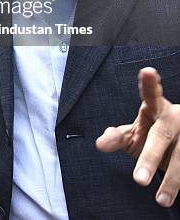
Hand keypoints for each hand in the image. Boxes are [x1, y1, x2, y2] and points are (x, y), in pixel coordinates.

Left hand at [96, 67, 179, 207]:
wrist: (179, 147)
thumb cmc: (152, 136)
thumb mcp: (133, 135)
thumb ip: (116, 137)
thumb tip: (100, 143)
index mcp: (156, 108)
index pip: (151, 95)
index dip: (149, 84)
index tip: (148, 72)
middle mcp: (175, 118)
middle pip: (161, 137)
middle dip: (150, 159)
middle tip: (138, 180)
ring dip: (172, 181)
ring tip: (160, 200)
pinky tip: (175, 199)